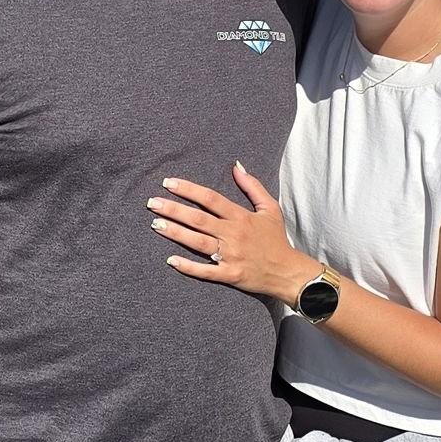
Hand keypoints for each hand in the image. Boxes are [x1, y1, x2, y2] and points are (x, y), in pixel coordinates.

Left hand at [149, 161, 313, 302]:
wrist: (288, 272)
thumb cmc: (276, 239)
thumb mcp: (270, 208)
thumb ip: (253, 186)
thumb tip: (236, 166)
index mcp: (241, 217)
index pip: (210, 199)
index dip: (188, 190)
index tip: (168, 183)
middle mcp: (233, 234)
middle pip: (199, 219)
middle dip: (174, 210)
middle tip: (152, 203)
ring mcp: (231, 256)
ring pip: (198, 242)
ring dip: (175, 233)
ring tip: (155, 224)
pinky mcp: (230, 275)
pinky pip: (206, 271)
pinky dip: (188, 266)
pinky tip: (171, 260)